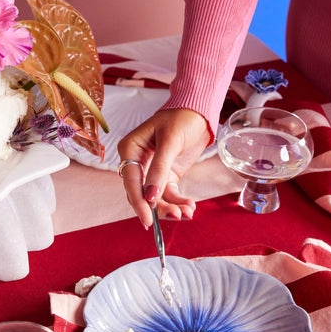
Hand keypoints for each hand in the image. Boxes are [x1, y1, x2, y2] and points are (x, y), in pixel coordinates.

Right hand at [117, 108, 211, 227]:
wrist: (199, 112)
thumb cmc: (181, 118)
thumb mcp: (170, 141)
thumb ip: (159, 168)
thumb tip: (150, 196)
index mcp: (130, 149)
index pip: (131, 180)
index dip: (138, 201)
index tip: (148, 219)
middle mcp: (137, 161)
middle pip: (141, 193)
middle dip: (158, 207)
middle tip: (175, 216)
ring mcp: (152, 170)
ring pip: (155, 197)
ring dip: (171, 207)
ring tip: (187, 211)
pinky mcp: (166, 175)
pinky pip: (168, 194)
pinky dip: (178, 202)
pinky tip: (189, 206)